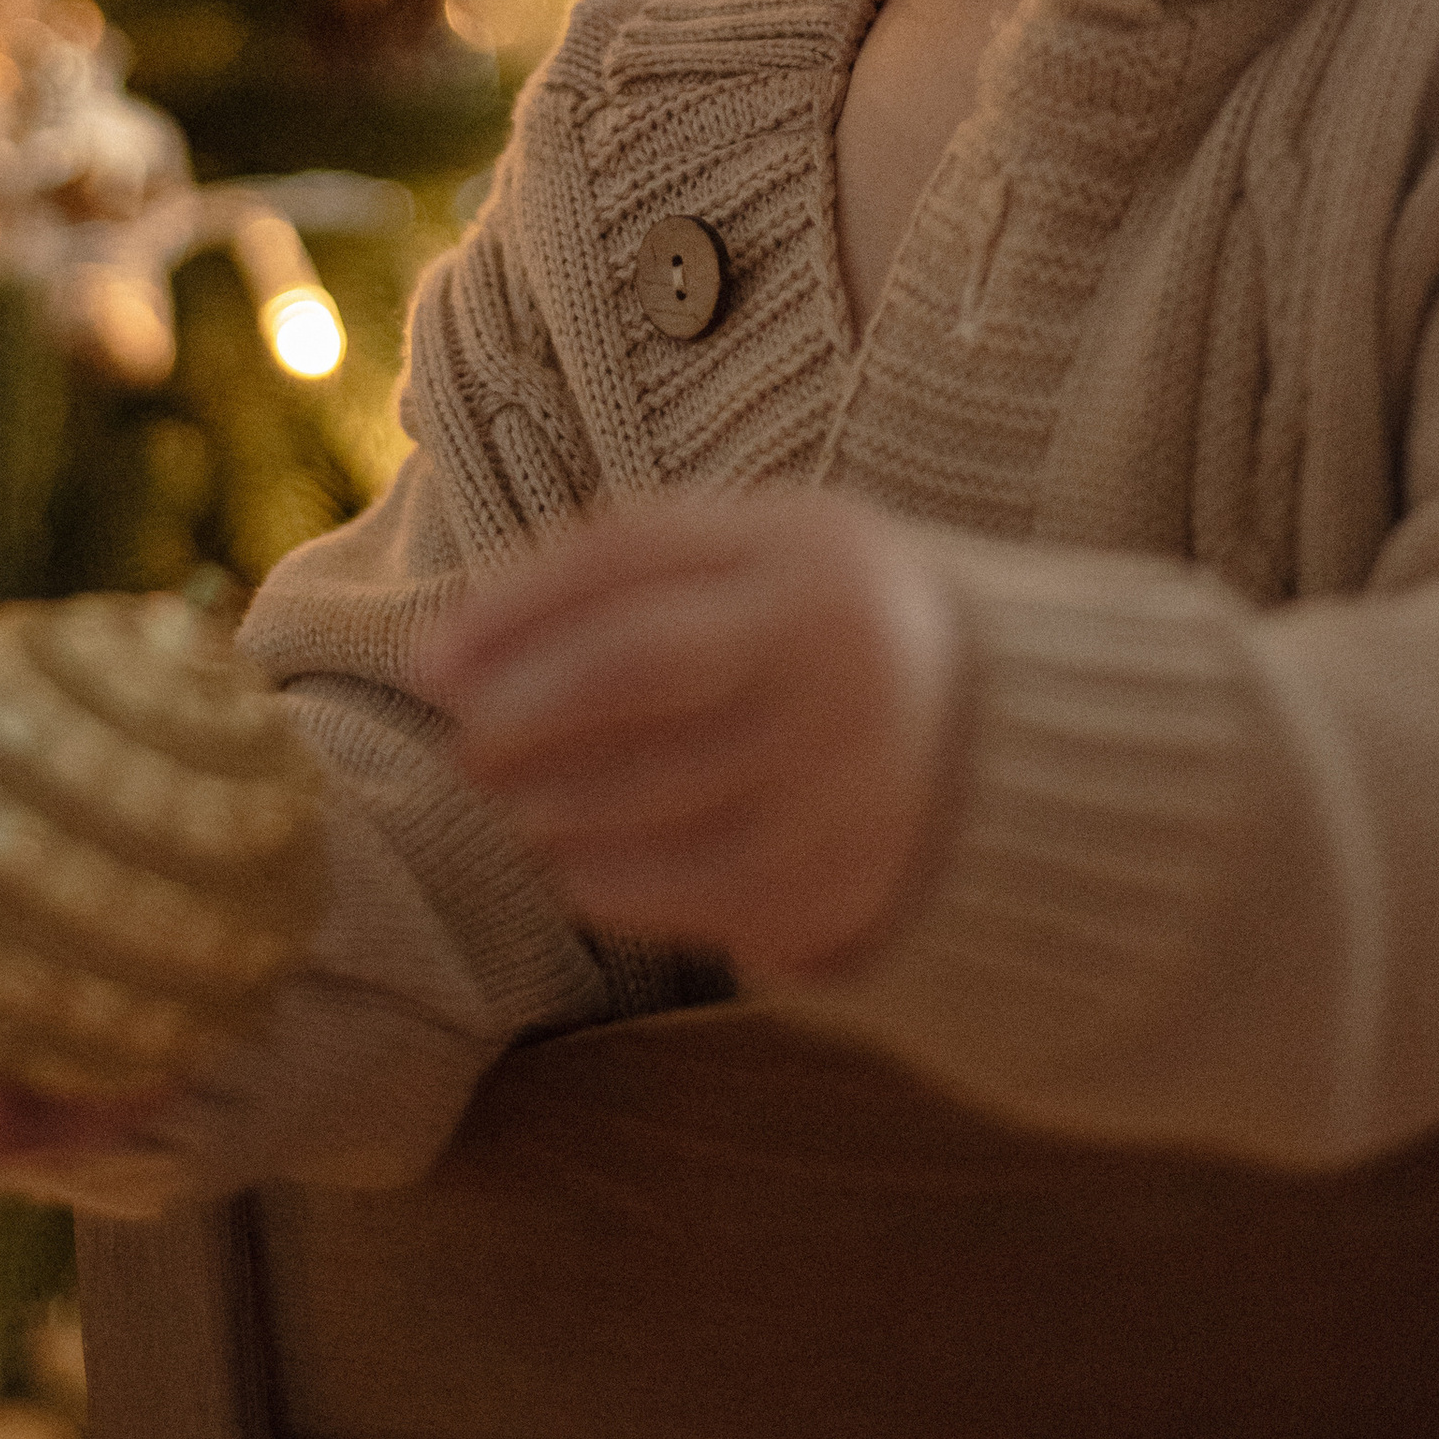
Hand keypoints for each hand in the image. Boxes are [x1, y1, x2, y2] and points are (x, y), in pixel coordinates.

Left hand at [423, 488, 967, 975]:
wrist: (1010, 732)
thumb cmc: (824, 624)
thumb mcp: (759, 551)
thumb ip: (625, 570)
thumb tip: (459, 645)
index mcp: (803, 548)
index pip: (625, 560)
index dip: (510, 613)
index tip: (428, 663)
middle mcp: (833, 648)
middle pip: (634, 669)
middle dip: (520, 711)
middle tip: (462, 743)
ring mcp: (846, 767)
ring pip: (651, 789)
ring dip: (549, 804)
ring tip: (512, 803)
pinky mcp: (849, 873)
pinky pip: (695, 890)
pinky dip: (610, 881)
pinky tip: (572, 865)